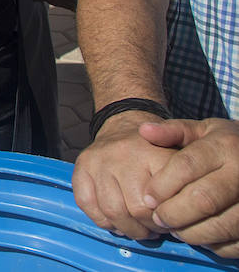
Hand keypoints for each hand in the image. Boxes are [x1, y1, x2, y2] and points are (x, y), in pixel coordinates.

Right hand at [72, 112, 177, 240]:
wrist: (124, 126)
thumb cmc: (156, 151)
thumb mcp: (179, 159)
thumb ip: (184, 185)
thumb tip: (182, 217)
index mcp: (153, 153)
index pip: (162, 200)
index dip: (167, 218)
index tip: (170, 220)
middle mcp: (123, 154)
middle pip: (137, 209)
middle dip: (148, 227)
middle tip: (155, 229)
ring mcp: (99, 161)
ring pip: (112, 211)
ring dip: (127, 229)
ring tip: (138, 228)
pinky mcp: (81, 167)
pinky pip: (87, 204)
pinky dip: (102, 220)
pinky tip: (115, 221)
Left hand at [139, 118, 238, 256]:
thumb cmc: (226, 144)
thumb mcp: (203, 130)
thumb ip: (174, 131)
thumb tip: (144, 130)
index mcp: (225, 146)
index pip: (187, 166)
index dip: (163, 185)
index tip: (147, 198)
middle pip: (204, 200)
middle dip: (174, 213)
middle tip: (158, 219)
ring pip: (221, 225)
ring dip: (192, 232)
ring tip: (175, 229)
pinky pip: (235, 242)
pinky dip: (214, 245)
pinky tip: (200, 236)